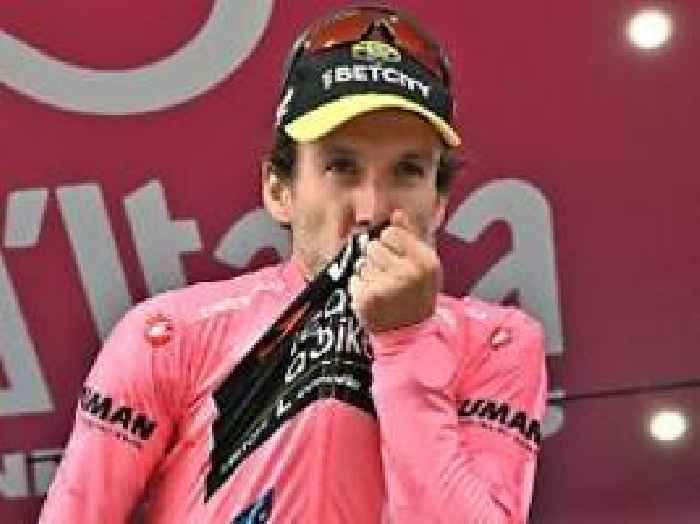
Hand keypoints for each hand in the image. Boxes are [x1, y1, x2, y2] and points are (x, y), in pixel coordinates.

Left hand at [349, 209, 442, 332]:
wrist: (411, 335)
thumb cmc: (417, 295)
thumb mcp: (424, 266)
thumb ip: (410, 236)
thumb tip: (396, 213)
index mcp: (425, 262)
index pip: (391, 232)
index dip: (390, 243)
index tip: (397, 257)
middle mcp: (407, 273)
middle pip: (373, 246)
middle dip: (378, 259)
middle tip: (390, 278)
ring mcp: (385, 287)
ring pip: (362, 262)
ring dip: (368, 273)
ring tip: (383, 289)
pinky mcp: (366, 299)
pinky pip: (354, 278)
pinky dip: (359, 287)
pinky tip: (374, 299)